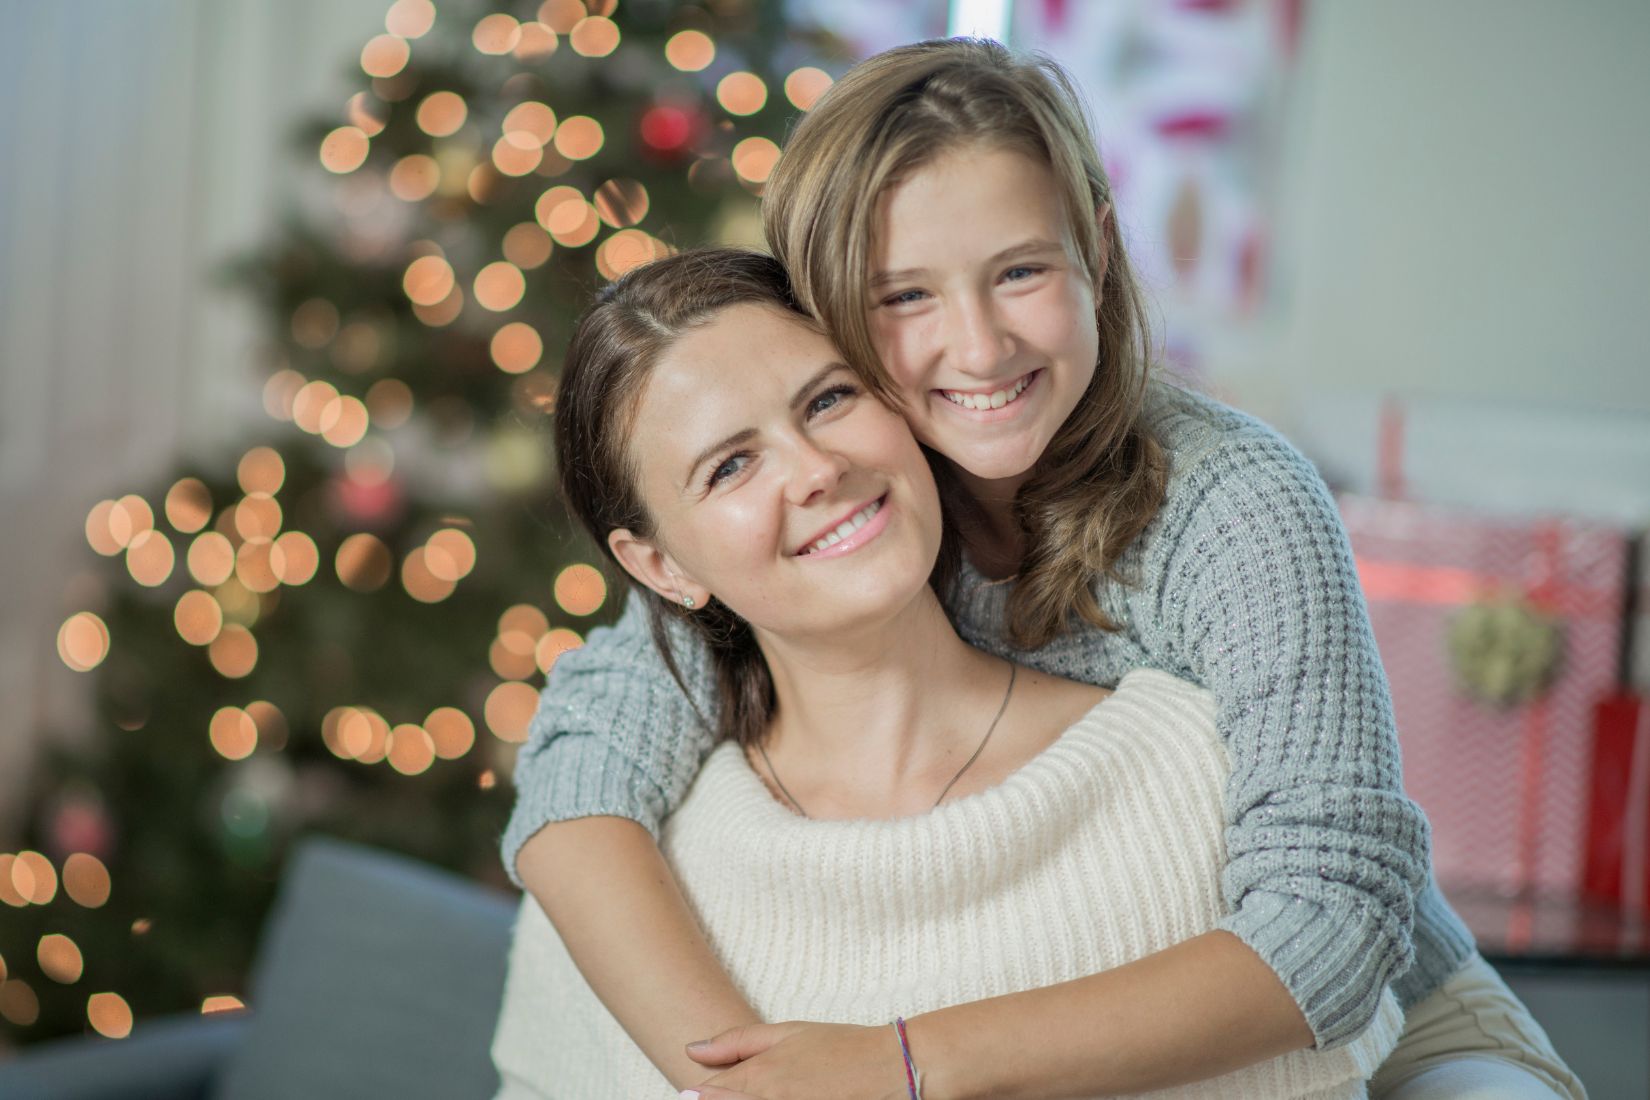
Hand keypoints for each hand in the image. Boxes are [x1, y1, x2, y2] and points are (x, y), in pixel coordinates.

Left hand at [681, 1020, 912, 1099]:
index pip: (709, 1094)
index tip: (700, 1092)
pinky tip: (782, 1099)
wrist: (894, 1069)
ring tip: (774, 1091)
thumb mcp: (788, 1033)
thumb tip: (691, 1049)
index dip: (704, 1095)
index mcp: (760, 1076)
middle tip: (741, 1091)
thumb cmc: (843, 1046)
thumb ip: (737, 1041)